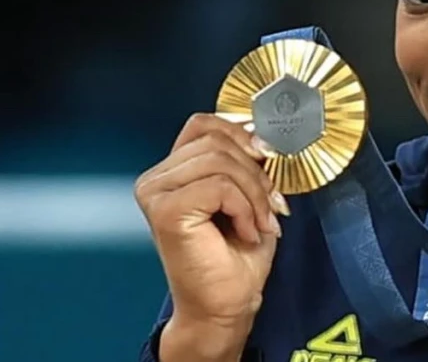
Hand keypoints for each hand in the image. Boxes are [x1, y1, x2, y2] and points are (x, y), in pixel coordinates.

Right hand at [135, 113, 288, 337]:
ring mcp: (156, 193)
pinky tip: (246, 232)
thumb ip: (245, 161)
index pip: (204, 124)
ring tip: (260, 223)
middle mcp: (156, 178)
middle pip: (216, 141)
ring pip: (221, 161)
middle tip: (271, 206)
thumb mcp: (247, 194)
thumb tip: (263, 136)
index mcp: (172, 170)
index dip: (242, 135)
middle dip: (256, 173)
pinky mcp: (166, 210)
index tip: (267, 159)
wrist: (227, 303)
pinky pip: (220, 186)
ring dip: (254, 194)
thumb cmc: (236, 255)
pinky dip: (245, 208)